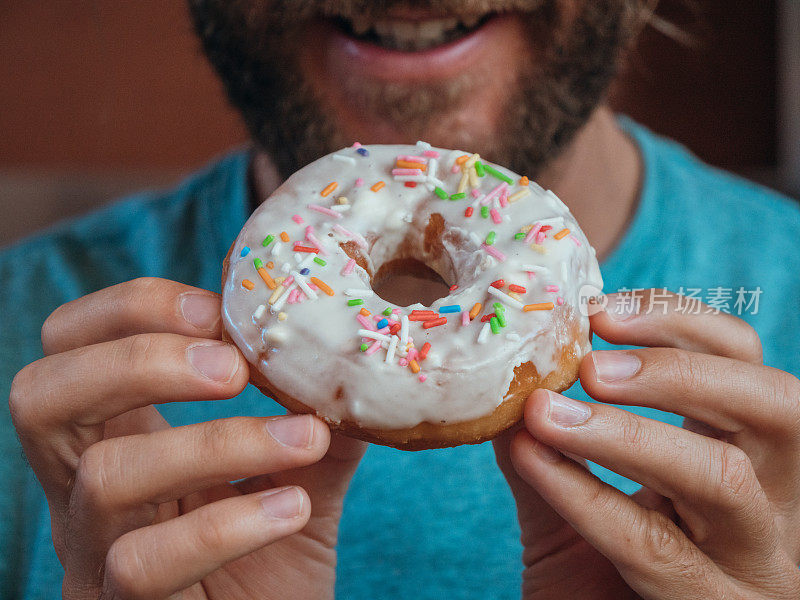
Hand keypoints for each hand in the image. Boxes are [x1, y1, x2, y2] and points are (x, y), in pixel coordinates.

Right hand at [9, 277, 365, 599]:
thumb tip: (355, 364)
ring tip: (302, 438)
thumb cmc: (271, 559)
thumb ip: (316, 420)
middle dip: (137, 359)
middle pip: (43, 395)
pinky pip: (143, 564)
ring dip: (214, 443)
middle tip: (232, 367)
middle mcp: (85, 489)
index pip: (71, 344)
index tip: (218, 312)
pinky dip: (227, 524)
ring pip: (104, 476)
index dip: (129, 310)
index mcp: (117, 436)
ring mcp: (93, 555)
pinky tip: (294, 509)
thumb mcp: (296, 477)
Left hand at [494, 290, 799, 598]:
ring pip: (723, 477)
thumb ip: (547, 440)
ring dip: (628, 432)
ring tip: (547, 411)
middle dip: (677, 370)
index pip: (743, 362)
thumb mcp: (570, 499)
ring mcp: (754, 565)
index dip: (679, 323)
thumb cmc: (588, 577)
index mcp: (744, 455)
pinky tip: (533, 458)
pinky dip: (583, 493)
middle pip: (774, 406)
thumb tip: (508, 374)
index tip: (599, 312)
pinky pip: (653, 546)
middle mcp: (772, 504)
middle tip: (591, 366)